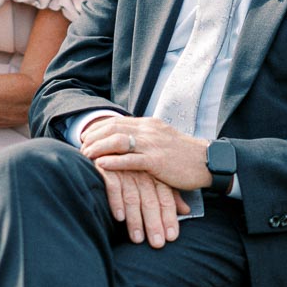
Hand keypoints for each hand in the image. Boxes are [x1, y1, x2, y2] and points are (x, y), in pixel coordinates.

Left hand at [81, 115, 212, 190]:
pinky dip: (113, 162)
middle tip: (80, 146)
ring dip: (98, 148)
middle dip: (93, 137)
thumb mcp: (162, 138)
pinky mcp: (157, 162)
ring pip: (118, 141)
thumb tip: (126, 139)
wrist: (207, 161)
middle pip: (113, 128)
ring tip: (85, 155)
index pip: (117, 121)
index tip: (85, 136)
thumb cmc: (183, 154)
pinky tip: (100, 165)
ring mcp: (153, 145)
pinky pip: (130, 160)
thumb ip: (145, 137)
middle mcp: (149, 131)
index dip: (98, 128)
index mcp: (149, 124)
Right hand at [93, 165, 186, 248]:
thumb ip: (170, 194)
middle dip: (154, 223)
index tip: (171, 237)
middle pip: (150, 201)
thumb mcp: (154, 177)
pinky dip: (116, 201)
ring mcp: (124, 170)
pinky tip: (119, 217)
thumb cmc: (132, 166)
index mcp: (155, 175)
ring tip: (138, 239)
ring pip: (132, 197)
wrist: (107, 143)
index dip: (169, 218)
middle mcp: (141, 173)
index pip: (165, 198)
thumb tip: (186, 210)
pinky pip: (113, 186)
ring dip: (135, 219)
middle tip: (157, 243)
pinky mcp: (107, 168)